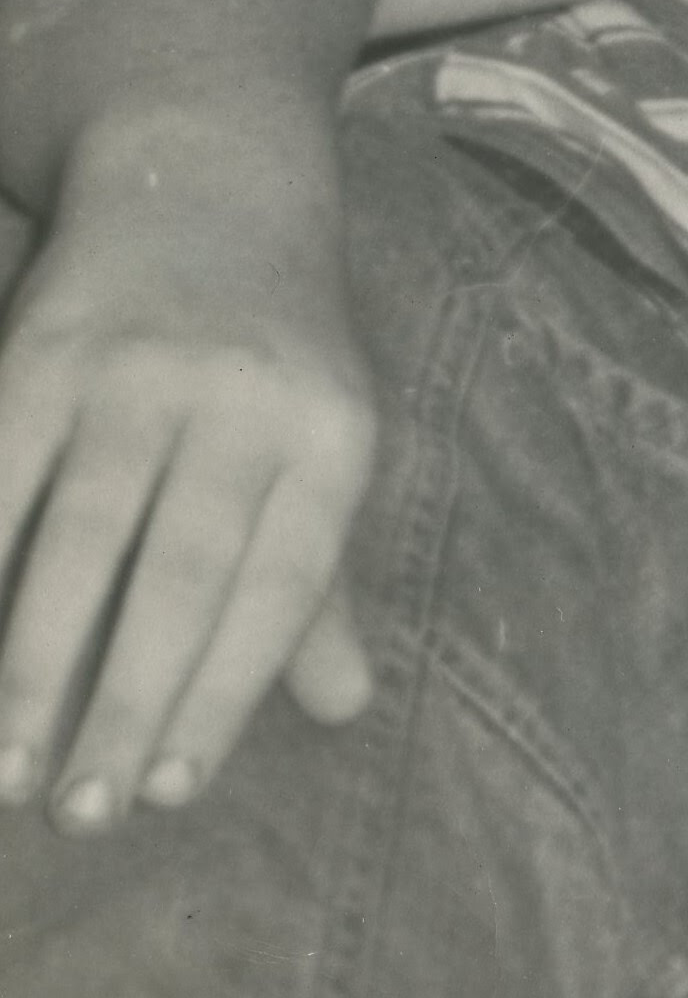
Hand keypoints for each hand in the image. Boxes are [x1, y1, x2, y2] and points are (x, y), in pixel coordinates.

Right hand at [0, 146, 381, 831]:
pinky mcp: (39, 353)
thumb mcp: (325, 445)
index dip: (222, 694)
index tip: (170, 793)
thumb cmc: (276, 353)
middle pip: (178, 577)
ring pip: (73, 542)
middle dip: (123, 706)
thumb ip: (320, 580)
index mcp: (333, 434)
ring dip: (27, 669)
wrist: (210, 182)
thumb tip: (344, 707)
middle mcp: (243, 399)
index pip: (280, 588)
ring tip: (5, 774)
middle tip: (82, 816)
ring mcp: (135, 371)